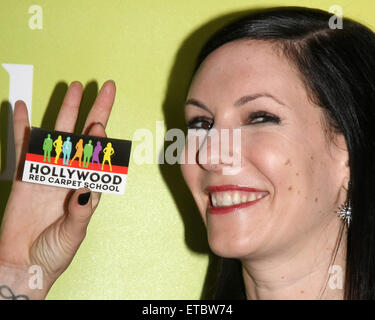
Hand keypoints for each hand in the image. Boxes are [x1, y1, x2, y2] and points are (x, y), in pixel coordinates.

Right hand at [0, 80, 115, 295]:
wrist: (25, 263)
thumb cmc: (55, 251)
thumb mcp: (74, 232)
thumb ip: (81, 208)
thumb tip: (88, 186)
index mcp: (87, 186)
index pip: (98, 155)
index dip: (100, 139)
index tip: (100, 125)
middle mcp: (71, 174)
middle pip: (84, 136)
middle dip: (96, 111)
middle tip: (106, 87)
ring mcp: (48, 171)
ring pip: (57, 134)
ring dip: (65, 110)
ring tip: (74, 88)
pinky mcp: (25, 174)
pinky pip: (22, 146)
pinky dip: (21, 126)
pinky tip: (21, 106)